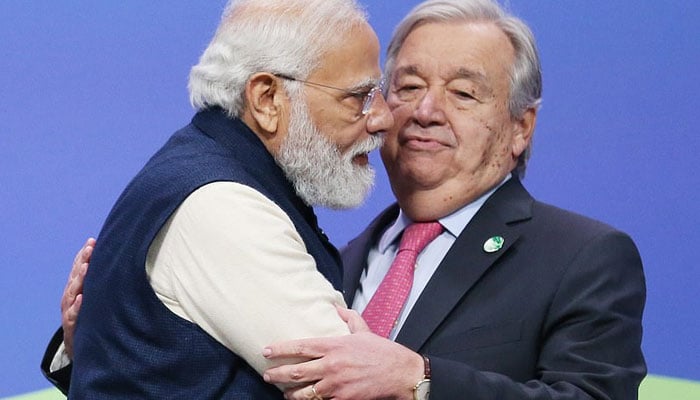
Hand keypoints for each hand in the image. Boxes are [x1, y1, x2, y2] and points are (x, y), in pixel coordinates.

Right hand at [61, 237, 94, 357]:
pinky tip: (82, 298)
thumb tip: (119, 262)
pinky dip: (77, 307)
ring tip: (86, 267)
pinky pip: (74, 316)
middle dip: (83, 261)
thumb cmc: (91, 317)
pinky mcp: (72, 327)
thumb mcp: (94, 299)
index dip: (85, 255)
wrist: (80, 348)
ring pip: (73, 293)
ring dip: (79, 279)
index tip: (92, 241)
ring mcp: (69, 311)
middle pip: (76, 277)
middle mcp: (71, 298)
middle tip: (90, 249)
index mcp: (77, 289)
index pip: (80, 268)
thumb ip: (100, 283)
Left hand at [262, 321, 423, 399]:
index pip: (300, 347)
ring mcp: (336, 385)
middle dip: (277, 375)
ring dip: (291, 394)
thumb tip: (337, 307)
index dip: (280, 349)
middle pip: (296, 372)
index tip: (266, 351)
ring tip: (285, 393)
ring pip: (304, 393)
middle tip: (267, 376)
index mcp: (334, 346)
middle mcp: (332, 365)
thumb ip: (349, 318)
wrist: (401, 373)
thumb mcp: (364, 330)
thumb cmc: (383, 352)